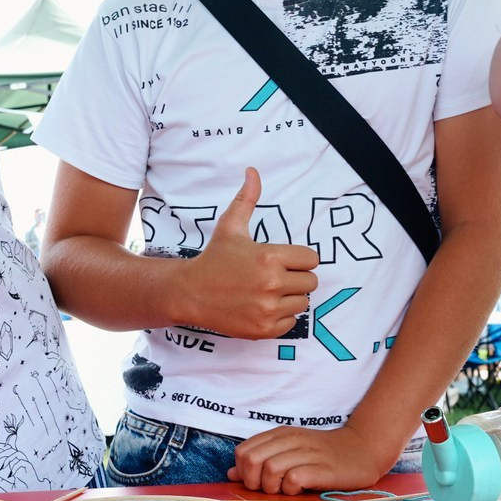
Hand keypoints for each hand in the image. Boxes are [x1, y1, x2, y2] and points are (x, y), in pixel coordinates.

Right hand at [173, 169, 318, 339]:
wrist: (189, 293)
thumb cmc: (214, 258)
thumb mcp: (230, 226)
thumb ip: (247, 199)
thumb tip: (253, 171)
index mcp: (269, 257)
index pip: (311, 259)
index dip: (299, 258)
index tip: (283, 260)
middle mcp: (271, 284)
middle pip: (311, 282)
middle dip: (296, 278)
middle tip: (275, 276)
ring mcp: (268, 309)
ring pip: (303, 303)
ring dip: (290, 297)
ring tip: (268, 291)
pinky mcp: (264, 329)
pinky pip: (291, 323)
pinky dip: (281, 317)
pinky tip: (262, 306)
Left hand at [231, 422, 397, 495]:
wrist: (362, 450)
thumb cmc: (323, 454)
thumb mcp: (289, 451)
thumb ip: (260, 459)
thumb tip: (231, 473)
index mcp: (280, 434)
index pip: (243, 451)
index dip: (244, 471)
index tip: (257, 481)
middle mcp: (291, 440)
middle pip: (252, 460)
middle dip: (254, 481)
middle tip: (269, 488)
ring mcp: (307, 453)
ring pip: (270, 470)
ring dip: (272, 487)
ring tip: (285, 489)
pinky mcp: (321, 469)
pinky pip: (293, 480)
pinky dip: (291, 490)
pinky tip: (299, 490)